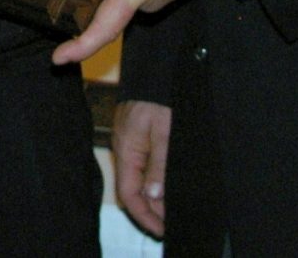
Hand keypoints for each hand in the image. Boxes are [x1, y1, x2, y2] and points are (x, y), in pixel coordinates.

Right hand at [110, 100, 170, 236]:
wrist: (156, 67)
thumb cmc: (161, 95)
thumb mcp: (166, 132)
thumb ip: (159, 165)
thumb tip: (153, 195)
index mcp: (127, 149)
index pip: (128, 194)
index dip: (144, 215)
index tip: (162, 230)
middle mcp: (124, 147)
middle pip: (132, 188)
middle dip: (151, 209)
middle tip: (172, 222)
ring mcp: (129, 139)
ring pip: (138, 176)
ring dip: (154, 194)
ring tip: (173, 208)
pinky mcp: (137, 132)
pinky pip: (142, 163)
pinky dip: (154, 178)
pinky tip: (167, 183)